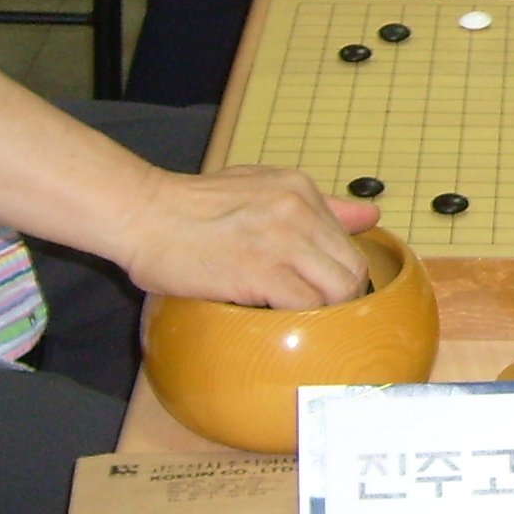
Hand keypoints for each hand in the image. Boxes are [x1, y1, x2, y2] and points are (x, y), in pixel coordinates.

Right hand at [113, 164, 377, 309]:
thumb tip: (371, 214)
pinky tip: (280, 326)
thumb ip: (319, 205)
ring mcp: (282, 240)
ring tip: (300, 324)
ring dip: (324, 314)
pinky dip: (300, 321)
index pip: (348, 242)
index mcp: (301, 189)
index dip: (340, 275)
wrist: (143, 214)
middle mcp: (298, 210)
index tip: (325, 294)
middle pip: (352, 269)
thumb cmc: (192, 207)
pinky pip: (305, 306)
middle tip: (316, 316)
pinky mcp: (260, 271)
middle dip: (342, 299)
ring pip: (338, 290)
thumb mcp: (260, 187)